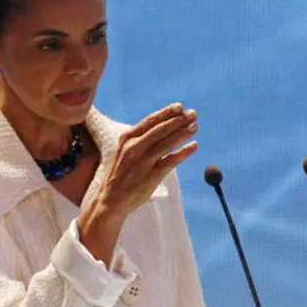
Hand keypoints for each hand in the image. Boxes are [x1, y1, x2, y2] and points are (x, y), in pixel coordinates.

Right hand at [97, 103, 198, 218]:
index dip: (166, 113)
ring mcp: (143, 161)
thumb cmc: (120, 175)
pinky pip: (172, 160)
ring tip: (195, 126)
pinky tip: (194, 146)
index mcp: (126, 139)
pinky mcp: (152, 175)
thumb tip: (161, 128)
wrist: (110, 200)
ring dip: (183, 133)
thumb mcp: (124, 152)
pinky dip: (184, 152)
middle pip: (161, 129)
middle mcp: (134, 147)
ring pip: (168, 142)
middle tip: (193, 113)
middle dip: (178, 120)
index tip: (180, 106)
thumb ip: (139, 140)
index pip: (150, 121)